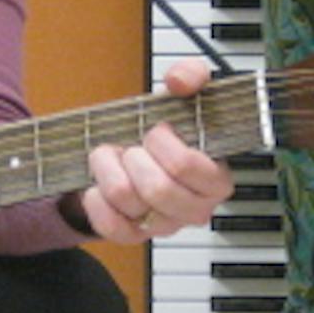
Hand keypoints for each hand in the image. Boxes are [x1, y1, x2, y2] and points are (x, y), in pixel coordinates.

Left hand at [81, 59, 234, 242]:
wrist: (140, 158)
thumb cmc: (168, 133)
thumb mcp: (183, 98)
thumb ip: (191, 76)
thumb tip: (180, 81)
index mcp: (216, 180)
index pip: (188, 167)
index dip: (164, 143)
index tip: (158, 129)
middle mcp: (194, 209)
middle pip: (157, 189)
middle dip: (136, 157)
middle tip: (134, 145)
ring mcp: (164, 225)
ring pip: (127, 199)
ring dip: (109, 169)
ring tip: (115, 156)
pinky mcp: (134, 235)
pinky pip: (110, 226)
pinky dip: (97, 200)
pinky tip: (99, 184)